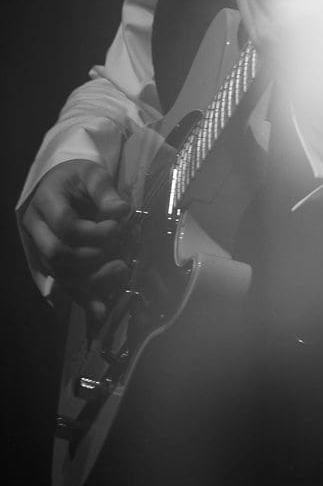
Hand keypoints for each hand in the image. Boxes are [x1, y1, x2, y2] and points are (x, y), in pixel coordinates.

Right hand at [22, 159, 130, 318]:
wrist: (59, 184)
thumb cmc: (76, 178)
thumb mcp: (91, 173)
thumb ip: (105, 191)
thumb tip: (123, 211)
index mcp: (46, 201)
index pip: (65, 225)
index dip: (93, 232)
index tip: (118, 226)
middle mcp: (36, 228)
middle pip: (57, 253)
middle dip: (91, 256)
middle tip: (119, 249)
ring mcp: (40, 248)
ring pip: (60, 273)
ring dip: (91, 279)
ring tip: (120, 270)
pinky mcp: (50, 264)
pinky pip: (64, 284)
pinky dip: (83, 298)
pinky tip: (100, 311)